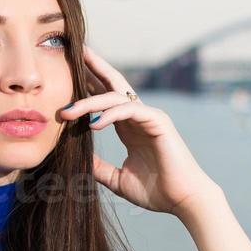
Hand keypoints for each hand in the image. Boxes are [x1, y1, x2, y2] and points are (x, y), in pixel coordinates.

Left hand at [58, 46, 221, 216]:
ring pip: (115, 98)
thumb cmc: (156, 191)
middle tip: (75, 50)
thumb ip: (99, 167)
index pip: (105, 99)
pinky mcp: (158, 122)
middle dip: (94, 67)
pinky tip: (94, 124)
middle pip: (113, 83)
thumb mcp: (118, 179)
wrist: (183, 200)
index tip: (67, 75)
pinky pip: (130, 110)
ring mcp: (149, 117)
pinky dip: (110, 115)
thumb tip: (77, 159)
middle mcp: (138, 117)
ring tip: (67, 112)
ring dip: (89, 103)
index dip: (88, 85)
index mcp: (129, 127)